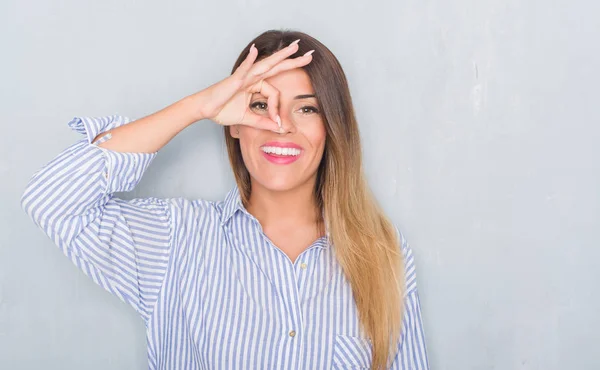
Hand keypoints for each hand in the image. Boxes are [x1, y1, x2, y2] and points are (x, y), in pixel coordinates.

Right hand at [195, 39, 313, 131]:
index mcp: (255, 85)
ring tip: (294, 47)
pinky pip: (244, 69)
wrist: (205, 109)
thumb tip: (279, 128)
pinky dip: (250, 60)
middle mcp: (252, 78)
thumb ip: (263, 122)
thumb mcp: (247, 118)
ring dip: (280, 55)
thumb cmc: (222, 110)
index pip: (275, 94)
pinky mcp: (234, 79)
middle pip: (277, 67)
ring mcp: (244, 76)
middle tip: (311, 54)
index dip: (277, 109)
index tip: (277, 123)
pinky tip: (256, 50)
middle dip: (294, 61)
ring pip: (266, 64)